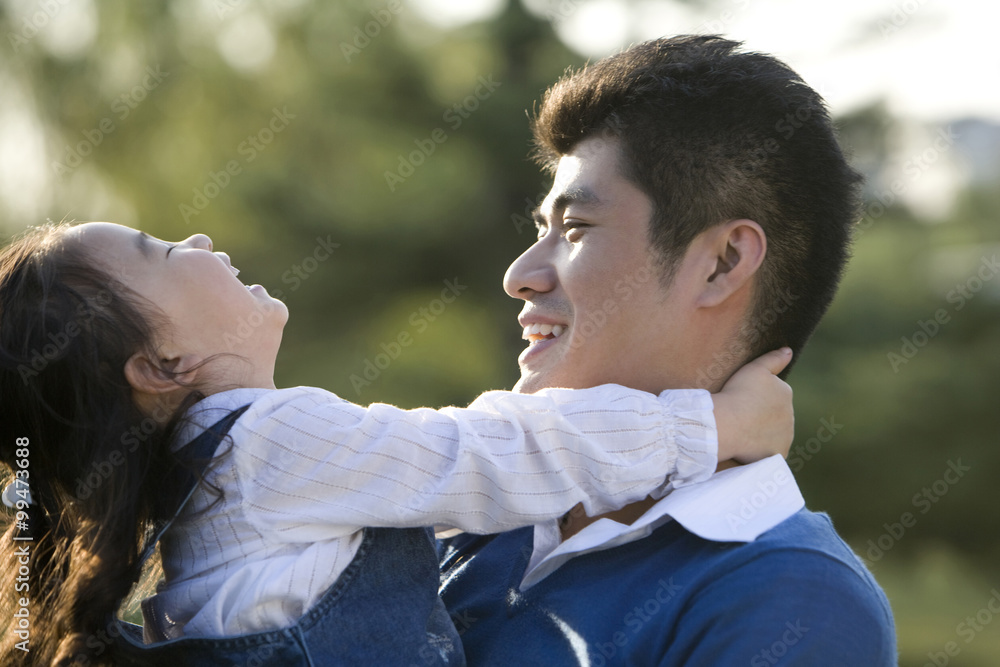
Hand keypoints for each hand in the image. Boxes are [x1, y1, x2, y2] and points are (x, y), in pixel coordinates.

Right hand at [712, 348, 793, 463]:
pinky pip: (771, 450)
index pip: (774, 394)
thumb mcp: (755, 369)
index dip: (756, 397)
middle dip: (762, 414)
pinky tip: (749, 446)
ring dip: (763, 431)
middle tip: (740, 415)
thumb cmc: (738, 393)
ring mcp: (786, 436)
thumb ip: (774, 359)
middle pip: (775, 414)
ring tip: (742, 430)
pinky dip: (762, 449)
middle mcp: (791, 415)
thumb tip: (789, 351)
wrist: (728, 424)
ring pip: (774, 432)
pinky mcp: (778, 453)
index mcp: (786, 393)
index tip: (741, 399)